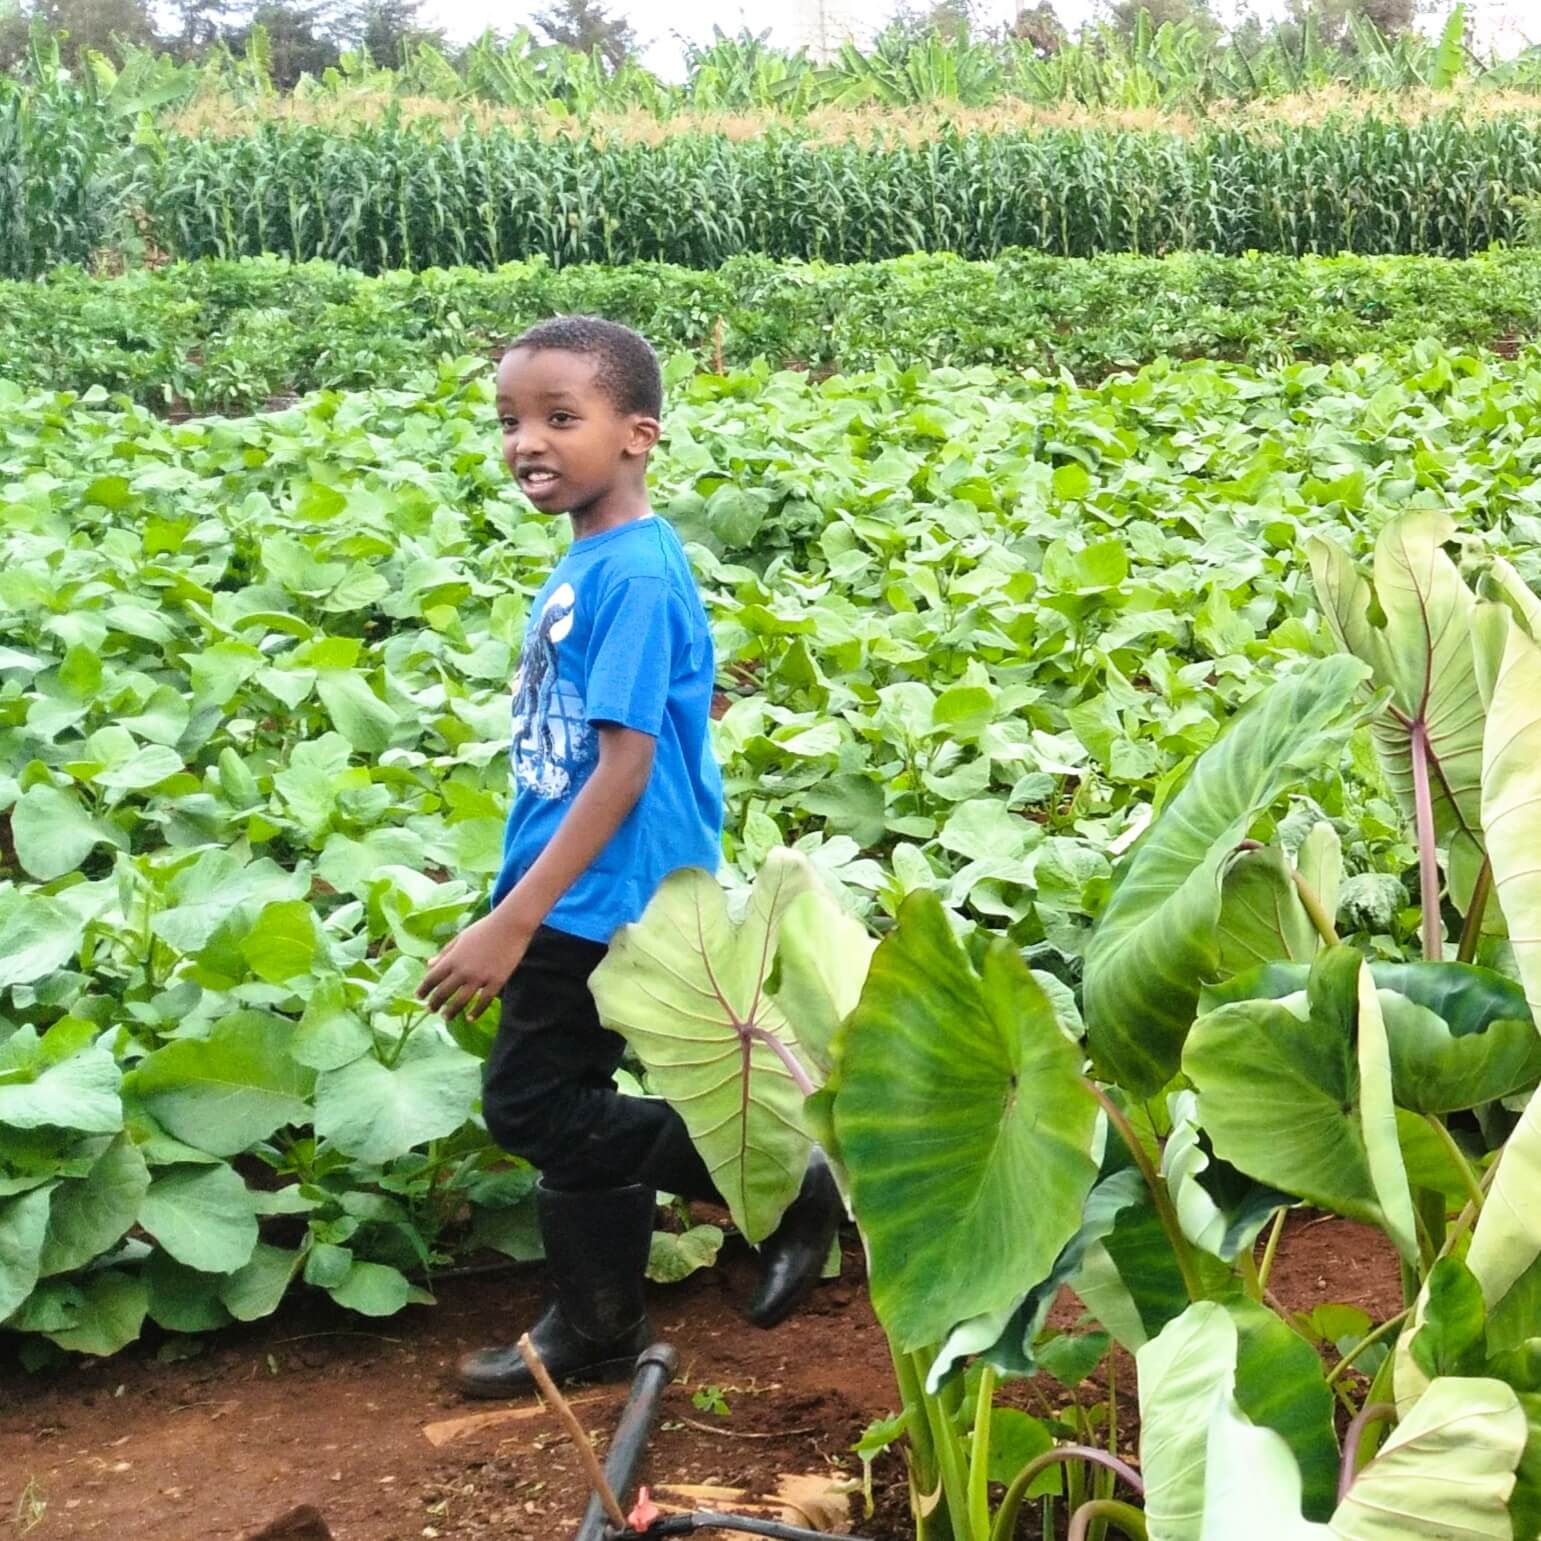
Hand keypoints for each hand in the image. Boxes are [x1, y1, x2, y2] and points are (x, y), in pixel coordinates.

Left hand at [416, 911, 531, 1022]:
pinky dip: (475, 1012)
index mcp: (453, 958)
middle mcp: (463, 970)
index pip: (432, 978)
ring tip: (446, 1017)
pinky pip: (483, 1002)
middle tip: (430, 1010)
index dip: (423, 989)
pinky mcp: (496, 982)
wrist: (510, 925)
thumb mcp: (460, 938)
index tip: (419, 997)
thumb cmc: (484, 929)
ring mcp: (480, 978)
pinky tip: (470, 1018)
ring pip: (461, 1001)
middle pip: (443, 993)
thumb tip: (428, 964)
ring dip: (451, 1011)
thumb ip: (444, 952)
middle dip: (434, 1004)